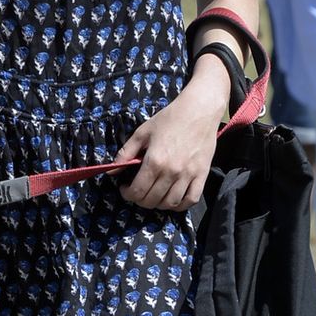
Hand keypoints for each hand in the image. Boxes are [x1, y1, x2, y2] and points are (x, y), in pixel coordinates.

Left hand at [115, 69, 231, 209]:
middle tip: (137, 192)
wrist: (199, 110)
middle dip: (140, 200)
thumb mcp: (142, 132)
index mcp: (155, 161)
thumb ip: (126, 153)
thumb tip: (112, 171)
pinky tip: (172, 199)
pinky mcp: (202, 175)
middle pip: (151, 200)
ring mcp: (188, 175)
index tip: (125, 189)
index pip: (137, 191)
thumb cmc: (170, 118)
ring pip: (170, 203)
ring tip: (153, 195)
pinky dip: (180, 205)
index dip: (127, 194)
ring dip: (158, 204)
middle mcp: (171, 172)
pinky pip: (191, 200)